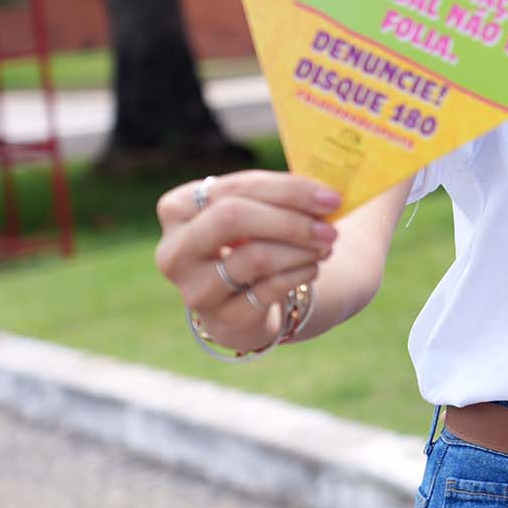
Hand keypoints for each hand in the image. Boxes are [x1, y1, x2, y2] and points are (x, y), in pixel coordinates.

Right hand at [155, 170, 341, 350]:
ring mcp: (195, 288)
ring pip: (254, 257)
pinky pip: (268, 290)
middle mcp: (176, 249)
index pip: (236, 188)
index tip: (331, 197)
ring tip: (326, 247)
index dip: (289, 191)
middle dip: (290, 221)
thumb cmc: (253, 238)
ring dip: (301, 250)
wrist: (245, 296)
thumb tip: (327, 195)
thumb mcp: (258, 209)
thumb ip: (282, 195)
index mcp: (179, 207)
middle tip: (330, 227)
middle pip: (232, 218)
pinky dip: (299, 274)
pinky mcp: (221, 319)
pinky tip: (312, 267)